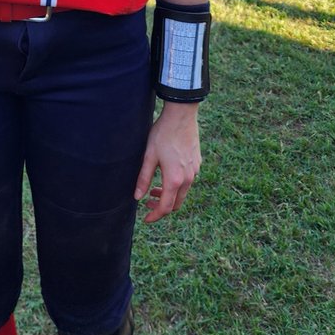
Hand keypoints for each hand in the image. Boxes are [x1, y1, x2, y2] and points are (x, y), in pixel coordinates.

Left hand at [134, 102, 200, 223]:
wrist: (181, 115)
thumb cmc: (162, 134)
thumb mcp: (148, 156)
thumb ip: (143, 178)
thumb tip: (137, 197)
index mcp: (175, 180)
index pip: (165, 207)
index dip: (155, 216)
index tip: (146, 219)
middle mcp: (188, 179)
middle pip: (176, 204)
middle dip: (161, 207)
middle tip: (147, 201)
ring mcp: (195, 171)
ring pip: (182, 193)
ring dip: (169, 195)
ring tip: (154, 187)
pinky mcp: (197, 163)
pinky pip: (188, 181)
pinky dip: (176, 185)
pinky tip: (166, 174)